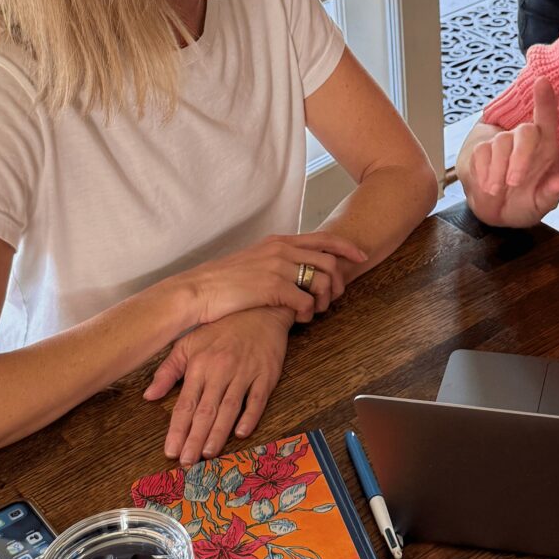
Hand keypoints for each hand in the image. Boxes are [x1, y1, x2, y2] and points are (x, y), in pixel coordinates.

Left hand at [145, 308, 290, 462]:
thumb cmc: (221, 328)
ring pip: (229, 408)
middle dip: (194, 439)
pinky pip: (257, 399)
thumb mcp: (188, 343)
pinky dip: (250, 416)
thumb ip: (168, 371)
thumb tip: (149, 396)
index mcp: (199, 365)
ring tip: (208, 454)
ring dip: (218, 433)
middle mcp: (220, 371)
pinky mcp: (266, 375)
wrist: (260, 309)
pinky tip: (241, 433)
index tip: (170, 451)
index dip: (177, 430)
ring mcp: (244, 373)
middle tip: (187, 462)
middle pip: (205, 411)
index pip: (185, 404)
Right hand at [172, 232, 367, 329]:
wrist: (197, 290)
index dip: (346, 247)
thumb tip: (295, 269)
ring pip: (321, 281)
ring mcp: (278, 268)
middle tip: (334, 299)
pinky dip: (307, 314)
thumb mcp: (254, 260)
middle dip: (339, 282)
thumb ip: (276, 260)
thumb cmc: (223, 281)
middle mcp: (281, 250)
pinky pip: (306, 302)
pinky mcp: (273, 288)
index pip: (323, 238)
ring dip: (324, 300)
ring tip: (314, 312)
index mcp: (278, 242)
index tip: (360, 257)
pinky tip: (298, 319)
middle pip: (329, 261)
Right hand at [463, 77, 558, 228]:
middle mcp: (525, 141)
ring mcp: (501, 143)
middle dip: (520, 157)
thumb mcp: (540, 205)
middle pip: (525, 132)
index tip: (542, 82)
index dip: (545, 101)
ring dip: (499, 171)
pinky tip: (488, 187)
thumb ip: (551, 193)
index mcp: (545, 149)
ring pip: (500, 144)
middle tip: (515, 182)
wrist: (494, 212)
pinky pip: (481, 154)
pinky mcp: (480, 150)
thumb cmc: (524, 203)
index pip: (547, 120)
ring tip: (497, 191)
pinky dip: (484, 173)